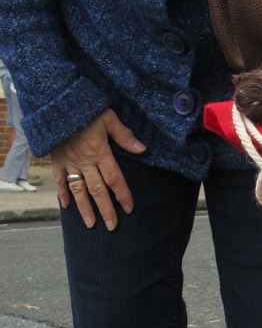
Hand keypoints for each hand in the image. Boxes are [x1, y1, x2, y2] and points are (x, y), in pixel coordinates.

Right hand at [51, 108, 145, 230]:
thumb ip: (124, 135)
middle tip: (112, 226)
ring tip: (91, 225)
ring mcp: (69, 161)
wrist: (54, 101)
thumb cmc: (84, 107)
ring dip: (84, 208)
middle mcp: (84, 161)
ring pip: (78, 189)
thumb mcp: (107, 117)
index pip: (114, 178)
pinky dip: (62, 193)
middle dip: (105, 209)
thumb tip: (142, 148)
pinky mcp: (56, 159)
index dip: (122, 195)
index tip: (129, 209)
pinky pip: (58, 179)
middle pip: (97, 190)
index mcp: (99, 152)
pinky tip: (66, 206)